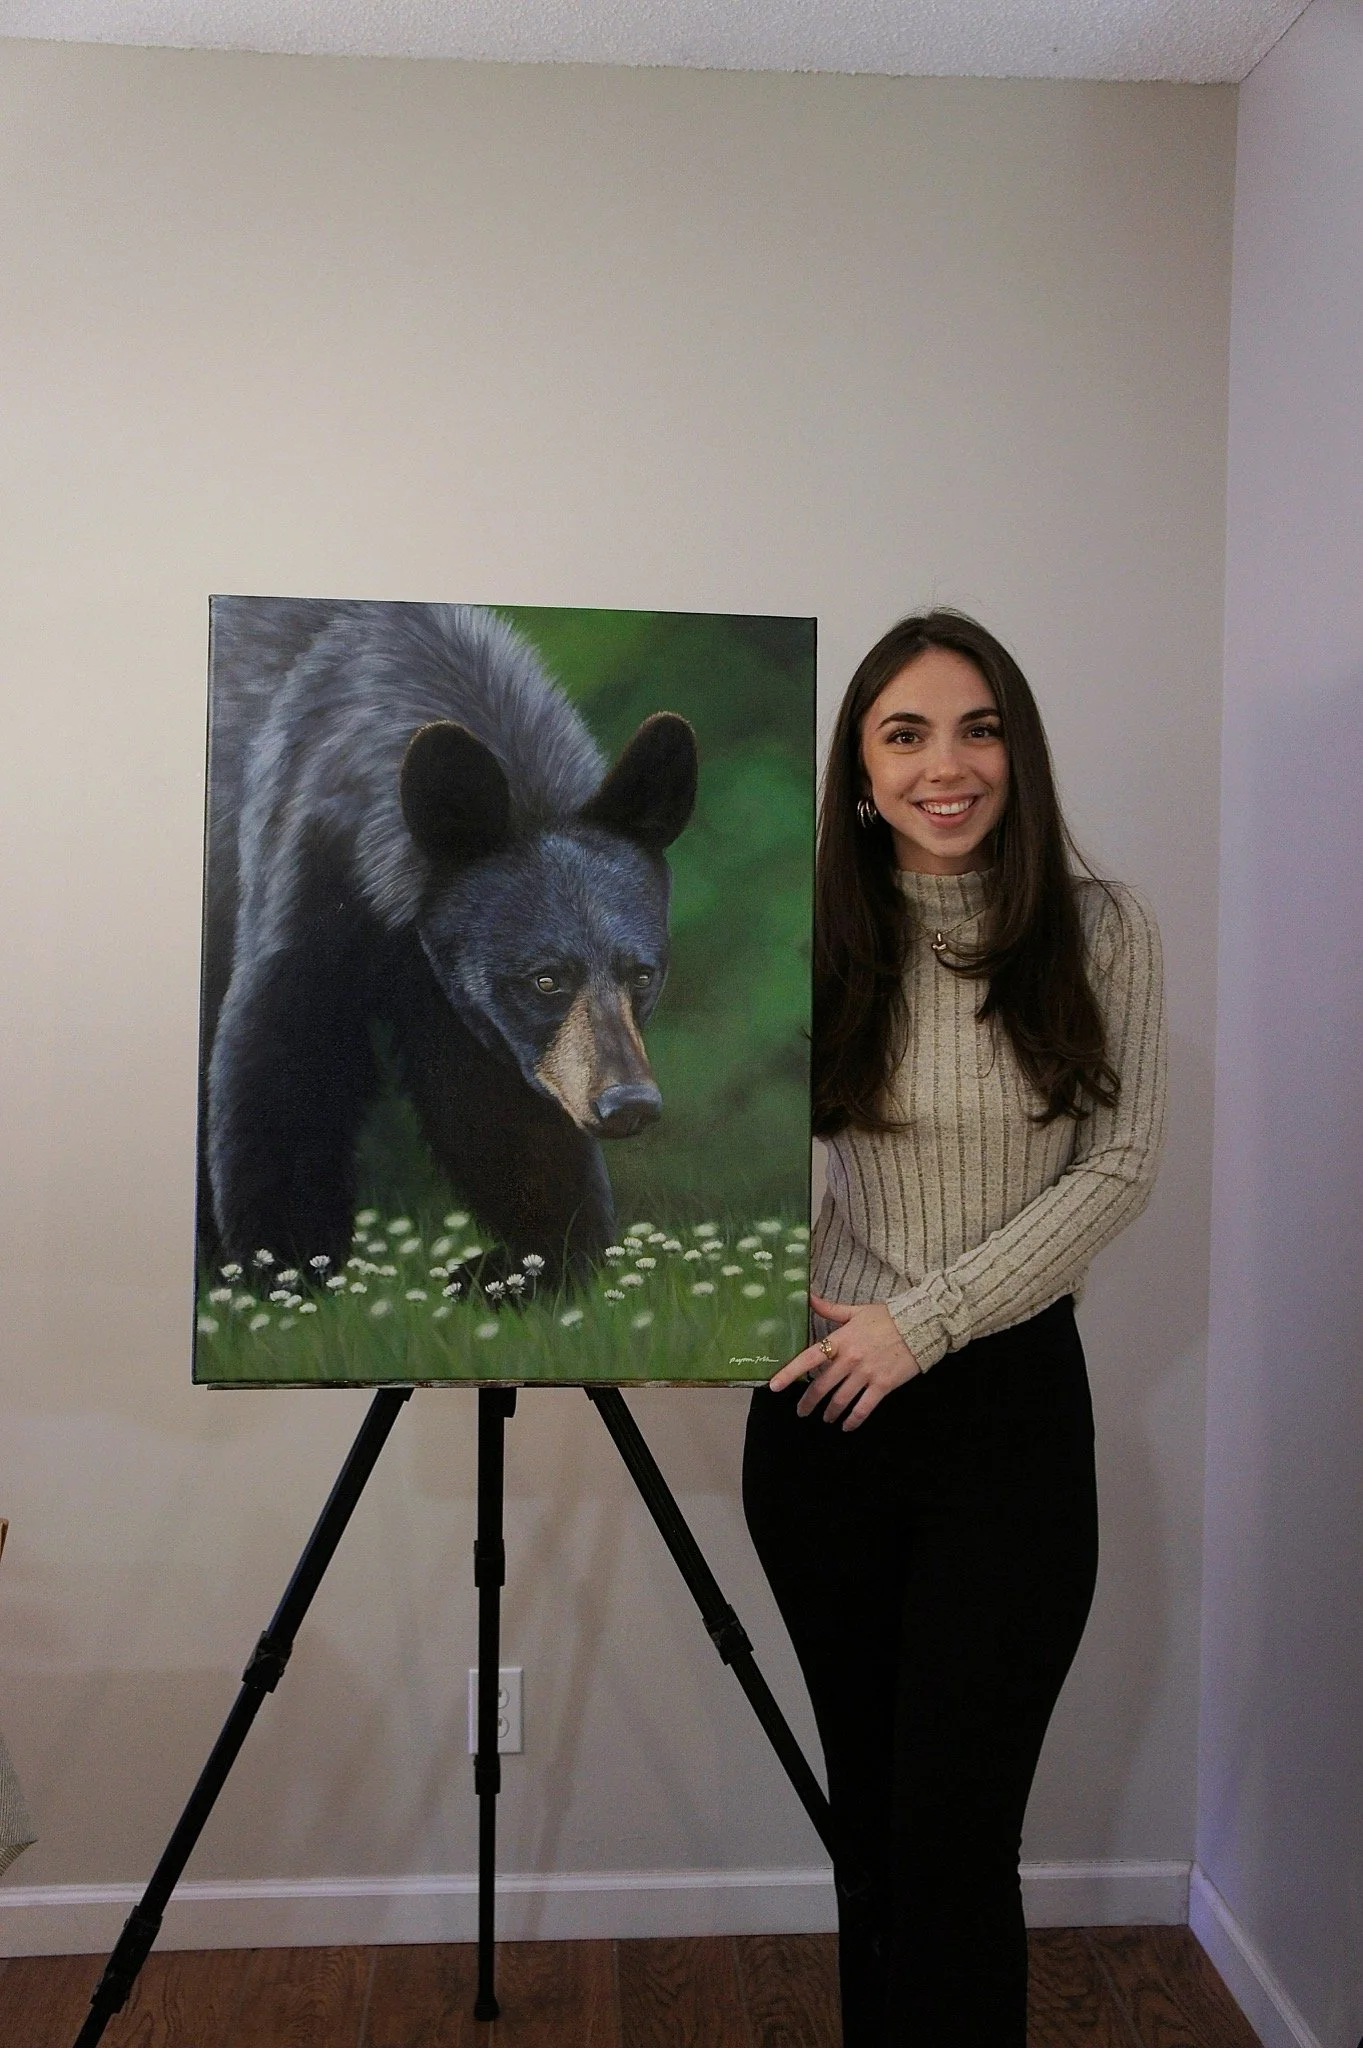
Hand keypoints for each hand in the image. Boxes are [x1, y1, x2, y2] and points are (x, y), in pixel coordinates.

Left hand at [767, 1291, 922, 1429]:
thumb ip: (831, 1309)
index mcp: (841, 1339)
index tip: (775, 1386)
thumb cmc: (887, 1317)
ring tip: (825, 1418)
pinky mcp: (883, 1385)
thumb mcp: (857, 1311)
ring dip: (829, 1412)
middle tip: (801, 1412)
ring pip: (840, 1400)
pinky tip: (847, 1426)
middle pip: (822, 1386)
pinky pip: (863, 1408)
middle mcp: (850, 1359)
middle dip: (808, 1402)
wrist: (920, 1324)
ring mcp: (866, 1373)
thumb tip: (808, 1298)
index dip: (790, 1373)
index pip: (809, 1358)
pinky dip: (852, 1420)